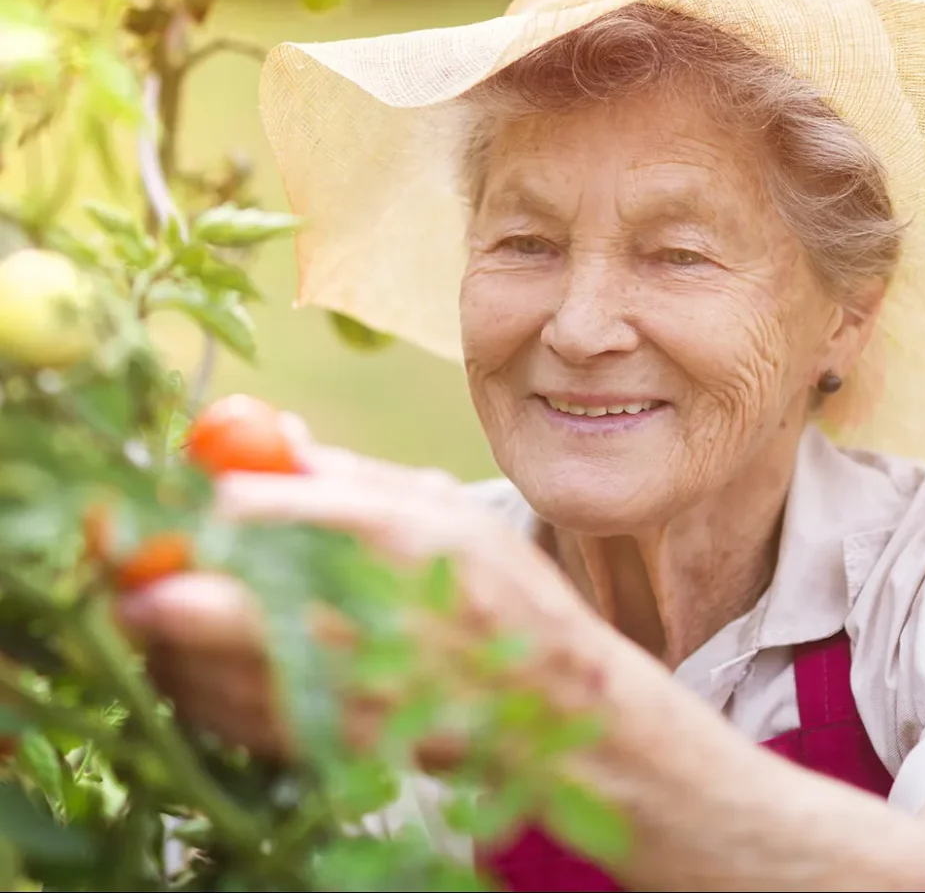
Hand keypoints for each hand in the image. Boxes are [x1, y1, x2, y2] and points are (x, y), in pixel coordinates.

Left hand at [118, 431, 605, 763]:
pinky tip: (189, 654)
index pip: (245, 512)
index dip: (180, 500)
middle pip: (193, 599)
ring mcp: (332, 691)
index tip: (151, 493)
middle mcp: (351, 614)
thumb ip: (352, 473)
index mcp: (385, 536)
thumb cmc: (499, 589)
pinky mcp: (320, 746)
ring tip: (149, 597)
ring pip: (188, 666)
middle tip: (117, 552)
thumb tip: (270, 435)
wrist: (551, 706)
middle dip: (139, 573)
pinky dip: (184, 681)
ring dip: (150, 631)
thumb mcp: (444, 507)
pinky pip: (216, 716)